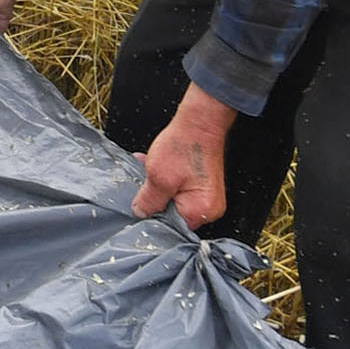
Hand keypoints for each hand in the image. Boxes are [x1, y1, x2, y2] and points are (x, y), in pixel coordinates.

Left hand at [133, 86, 235, 226]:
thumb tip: (140, 213)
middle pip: (173, 214)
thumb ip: (149, 200)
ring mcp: (207, 196)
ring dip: (157, 185)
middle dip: (154, 198)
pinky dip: (165, 178)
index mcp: (201, 211)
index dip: (154, 216)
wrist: (200, 121)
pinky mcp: (202, 185)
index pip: (172, 227)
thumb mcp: (158, 176)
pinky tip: (152, 163)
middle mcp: (209, 208)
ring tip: (146, 167)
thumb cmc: (184, 145)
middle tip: (143, 183)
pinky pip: (180, 188)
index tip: (140, 205)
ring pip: (174, 198)